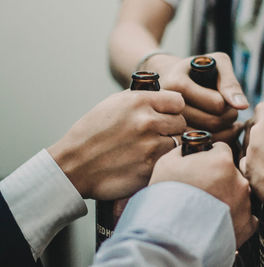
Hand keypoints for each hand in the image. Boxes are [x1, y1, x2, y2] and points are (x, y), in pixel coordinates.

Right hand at [47, 90, 185, 199]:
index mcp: (139, 102)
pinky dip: (160, 162)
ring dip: (166, 146)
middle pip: (181, 123)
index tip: (167, 114)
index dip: (173, 109)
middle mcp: (148, 122)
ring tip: (149, 149)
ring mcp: (151, 147)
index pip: (178, 101)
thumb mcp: (113, 104)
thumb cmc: (92, 133)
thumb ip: (141, 98)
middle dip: (171, 128)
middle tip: (156, 134)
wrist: (74, 166)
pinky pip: (167, 161)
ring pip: (177, 143)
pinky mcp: (150, 169)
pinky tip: (144, 161)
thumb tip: (163, 97)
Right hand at [144, 52, 247, 142]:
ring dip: (225, 129)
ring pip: (208, 136)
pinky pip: (201, 146)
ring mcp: (167, 125)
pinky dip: (218, 140)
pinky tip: (223, 130)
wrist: (174, 79)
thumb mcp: (217, 64)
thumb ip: (230, 82)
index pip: (217, 103)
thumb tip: (242, 106)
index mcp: (177, 83)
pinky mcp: (172, 138)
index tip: (228, 97)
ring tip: (227, 118)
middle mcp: (167, 106)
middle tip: (232, 111)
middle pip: (212, 122)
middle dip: (230, 117)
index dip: (229, 102)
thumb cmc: (201, 69)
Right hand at [150, 142, 257, 246]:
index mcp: (221, 161)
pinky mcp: (247, 225)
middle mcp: (238, 180)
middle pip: (231, 172)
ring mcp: (244, 203)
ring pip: (238, 194)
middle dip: (218, 178)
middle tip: (201, 189)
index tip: (203, 164)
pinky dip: (235, 218)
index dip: (210, 156)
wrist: (170, 236)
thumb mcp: (166, 163)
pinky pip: (245, 216)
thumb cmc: (167, 198)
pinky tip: (218, 220)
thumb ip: (182, 151)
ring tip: (205, 209)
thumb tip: (187, 150)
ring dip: (226, 198)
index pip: (221, 149)